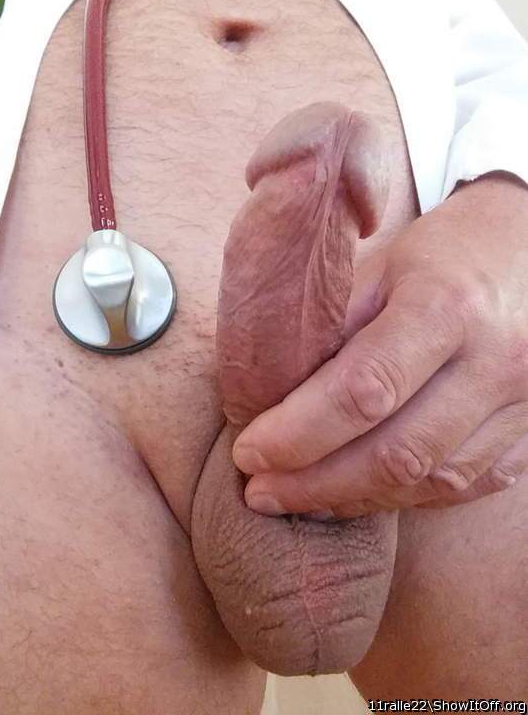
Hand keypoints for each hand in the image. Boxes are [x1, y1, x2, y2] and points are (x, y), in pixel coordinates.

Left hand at [232, 173, 527, 516]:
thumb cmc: (449, 252)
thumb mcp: (384, 265)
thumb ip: (333, 327)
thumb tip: (271, 394)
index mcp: (446, 305)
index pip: (361, 391)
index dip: (296, 434)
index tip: (249, 453)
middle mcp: (496, 361)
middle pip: (395, 453)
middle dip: (315, 484)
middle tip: (261, 492)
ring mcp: (526, 403)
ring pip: (433, 481)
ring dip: (356, 498)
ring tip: (303, 497)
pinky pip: (466, 485)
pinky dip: (406, 497)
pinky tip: (361, 492)